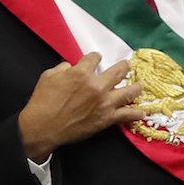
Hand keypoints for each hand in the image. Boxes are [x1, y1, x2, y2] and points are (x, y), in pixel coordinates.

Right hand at [17, 53, 143, 162]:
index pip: (94, 58)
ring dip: (136, 87)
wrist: (43, 127)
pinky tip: (140, 112)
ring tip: (140, 86)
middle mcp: (96, 86)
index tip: (96, 59)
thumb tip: (71, 67)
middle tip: (127, 66)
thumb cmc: (43, 102)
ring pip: (128, 91)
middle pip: (118, 71)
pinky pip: (126, 115)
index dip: (95, 57)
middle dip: (124, 66)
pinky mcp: (106, 119)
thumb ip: (63, 68)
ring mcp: (104, 103)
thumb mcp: (49, 76)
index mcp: (81, 73)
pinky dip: (135, 113)